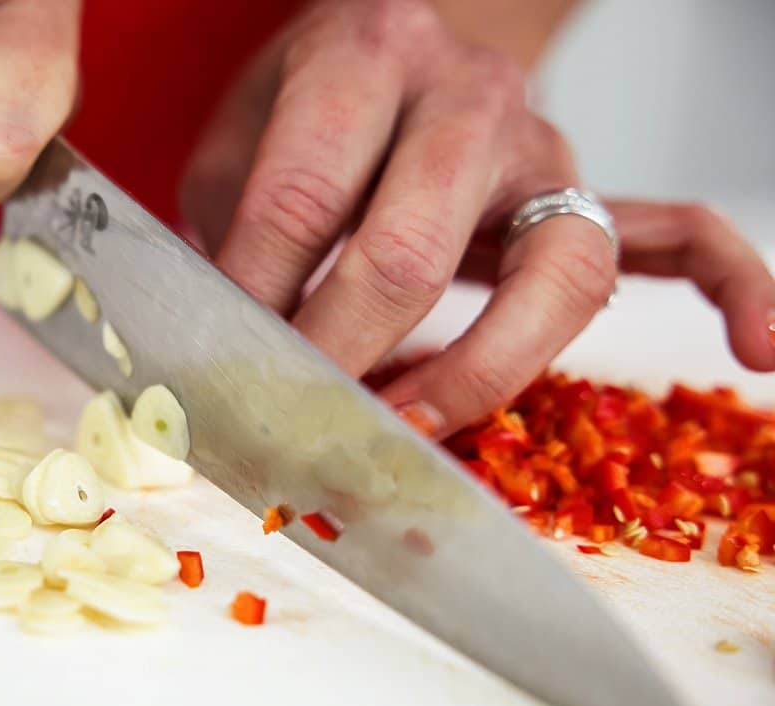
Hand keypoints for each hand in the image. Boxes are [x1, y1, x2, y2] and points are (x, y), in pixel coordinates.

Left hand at [181, 0, 774, 436]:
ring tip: (411, 431)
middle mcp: (467, 99)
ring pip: (557, 269)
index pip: (303, 200)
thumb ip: (233, 232)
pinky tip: (756, 352)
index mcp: (365, 58)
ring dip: (476, 373)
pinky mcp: (595, 194)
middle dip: (341, 357)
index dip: (253, 302)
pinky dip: (733, 290)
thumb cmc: (314, 104)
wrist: (405, 36)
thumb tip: (220, 354)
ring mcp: (546, 150)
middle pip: (411, 249)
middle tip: (291, 420)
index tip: (219, 373)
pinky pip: (687, 236)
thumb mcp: (243, 141)